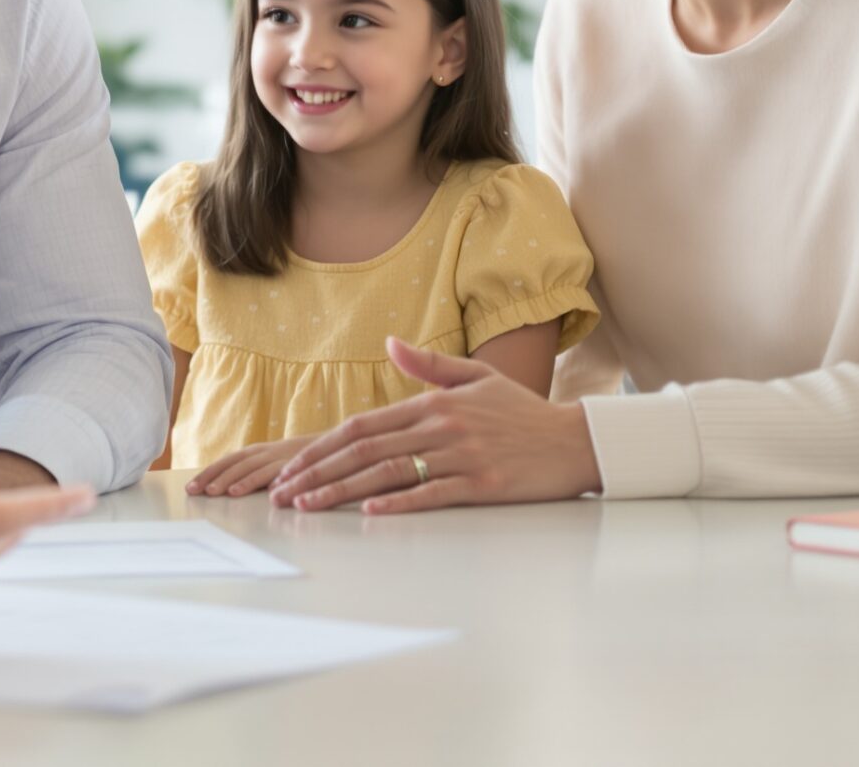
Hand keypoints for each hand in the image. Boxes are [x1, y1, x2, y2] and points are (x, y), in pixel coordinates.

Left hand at [185, 436, 314, 497]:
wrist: (338, 448)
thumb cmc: (305, 461)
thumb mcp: (278, 465)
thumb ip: (258, 474)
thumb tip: (232, 490)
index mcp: (259, 452)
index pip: (228, 461)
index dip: (208, 472)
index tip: (190, 487)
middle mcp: (266, 452)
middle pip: (232, 463)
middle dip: (211, 477)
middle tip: (193, 491)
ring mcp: (280, 458)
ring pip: (248, 468)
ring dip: (229, 480)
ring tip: (213, 492)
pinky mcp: (294, 465)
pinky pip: (272, 474)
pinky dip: (254, 481)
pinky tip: (239, 492)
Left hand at [267, 339, 601, 513]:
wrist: (574, 440)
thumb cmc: (523, 413)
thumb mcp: (477, 378)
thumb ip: (429, 364)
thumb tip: (391, 345)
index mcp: (433, 403)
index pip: (363, 425)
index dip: (323, 447)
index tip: (292, 466)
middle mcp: (441, 427)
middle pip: (365, 449)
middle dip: (318, 472)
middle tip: (283, 492)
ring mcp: (461, 456)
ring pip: (389, 472)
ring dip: (343, 491)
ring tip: (309, 506)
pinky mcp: (482, 483)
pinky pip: (431, 493)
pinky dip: (398, 502)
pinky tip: (369, 512)